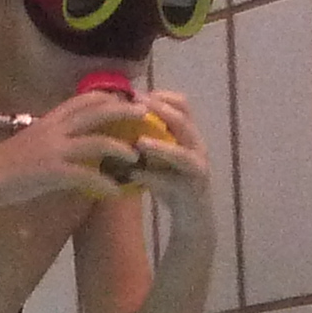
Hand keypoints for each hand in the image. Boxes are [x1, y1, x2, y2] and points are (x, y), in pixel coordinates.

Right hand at [0, 86, 158, 209]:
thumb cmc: (5, 165)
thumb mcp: (30, 142)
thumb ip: (53, 137)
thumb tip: (74, 139)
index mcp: (48, 120)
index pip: (82, 99)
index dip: (107, 97)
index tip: (127, 97)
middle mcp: (53, 129)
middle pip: (94, 113)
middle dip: (123, 111)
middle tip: (146, 113)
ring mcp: (53, 150)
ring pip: (95, 143)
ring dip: (120, 149)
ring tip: (137, 157)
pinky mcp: (52, 172)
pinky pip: (85, 176)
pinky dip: (103, 184)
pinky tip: (115, 193)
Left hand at [121, 88, 212, 219]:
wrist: (191, 218)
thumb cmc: (170, 184)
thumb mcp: (157, 157)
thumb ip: (145, 139)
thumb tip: (113, 120)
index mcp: (189, 135)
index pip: (183, 105)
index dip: (161, 96)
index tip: (136, 93)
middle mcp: (198, 148)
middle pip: (184, 122)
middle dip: (160, 111)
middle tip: (134, 106)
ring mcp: (198, 170)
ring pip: (182, 155)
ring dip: (161, 147)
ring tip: (139, 142)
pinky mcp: (193, 192)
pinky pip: (172, 183)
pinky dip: (153, 179)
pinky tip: (133, 176)